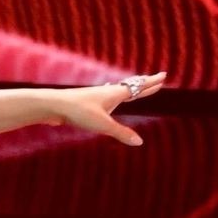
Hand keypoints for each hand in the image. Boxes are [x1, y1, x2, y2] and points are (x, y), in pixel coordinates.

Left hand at [47, 71, 166, 145]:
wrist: (54, 105)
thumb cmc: (79, 112)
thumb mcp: (103, 125)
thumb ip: (121, 133)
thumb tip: (139, 142)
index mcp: (115, 94)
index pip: (138, 87)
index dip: (151, 83)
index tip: (163, 76)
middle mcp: (107, 92)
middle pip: (131, 87)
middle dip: (144, 84)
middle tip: (156, 79)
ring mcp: (97, 97)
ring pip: (118, 91)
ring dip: (130, 89)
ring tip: (135, 88)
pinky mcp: (87, 103)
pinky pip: (106, 98)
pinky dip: (115, 96)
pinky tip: (108, 100)